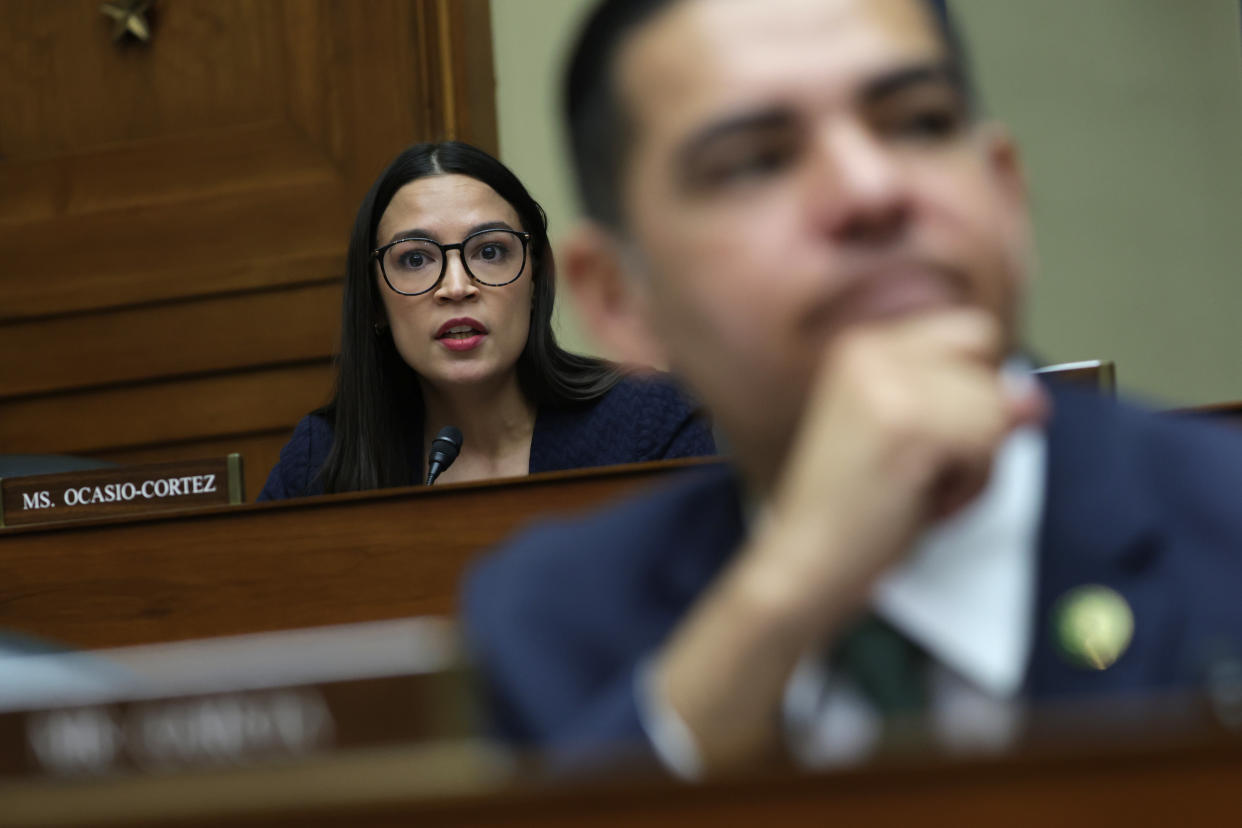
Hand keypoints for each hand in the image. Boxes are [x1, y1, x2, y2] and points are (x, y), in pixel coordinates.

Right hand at [653, 309, 1046, 771]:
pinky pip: (990, 440)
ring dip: (977, 463)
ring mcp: (887, 384)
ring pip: (997, 408)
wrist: (804, 563)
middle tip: (923, 467)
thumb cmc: (852, 511)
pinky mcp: (908, 425)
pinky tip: (923, 500)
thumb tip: (1032, 398)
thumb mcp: (911, 436)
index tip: (938, 436)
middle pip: (991, 367)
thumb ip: (968, 402)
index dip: (975, 389)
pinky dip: (971, 485)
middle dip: (979, 425)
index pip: (973, 333)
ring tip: (920, 487)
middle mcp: (871, 352)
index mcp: (864, 346)